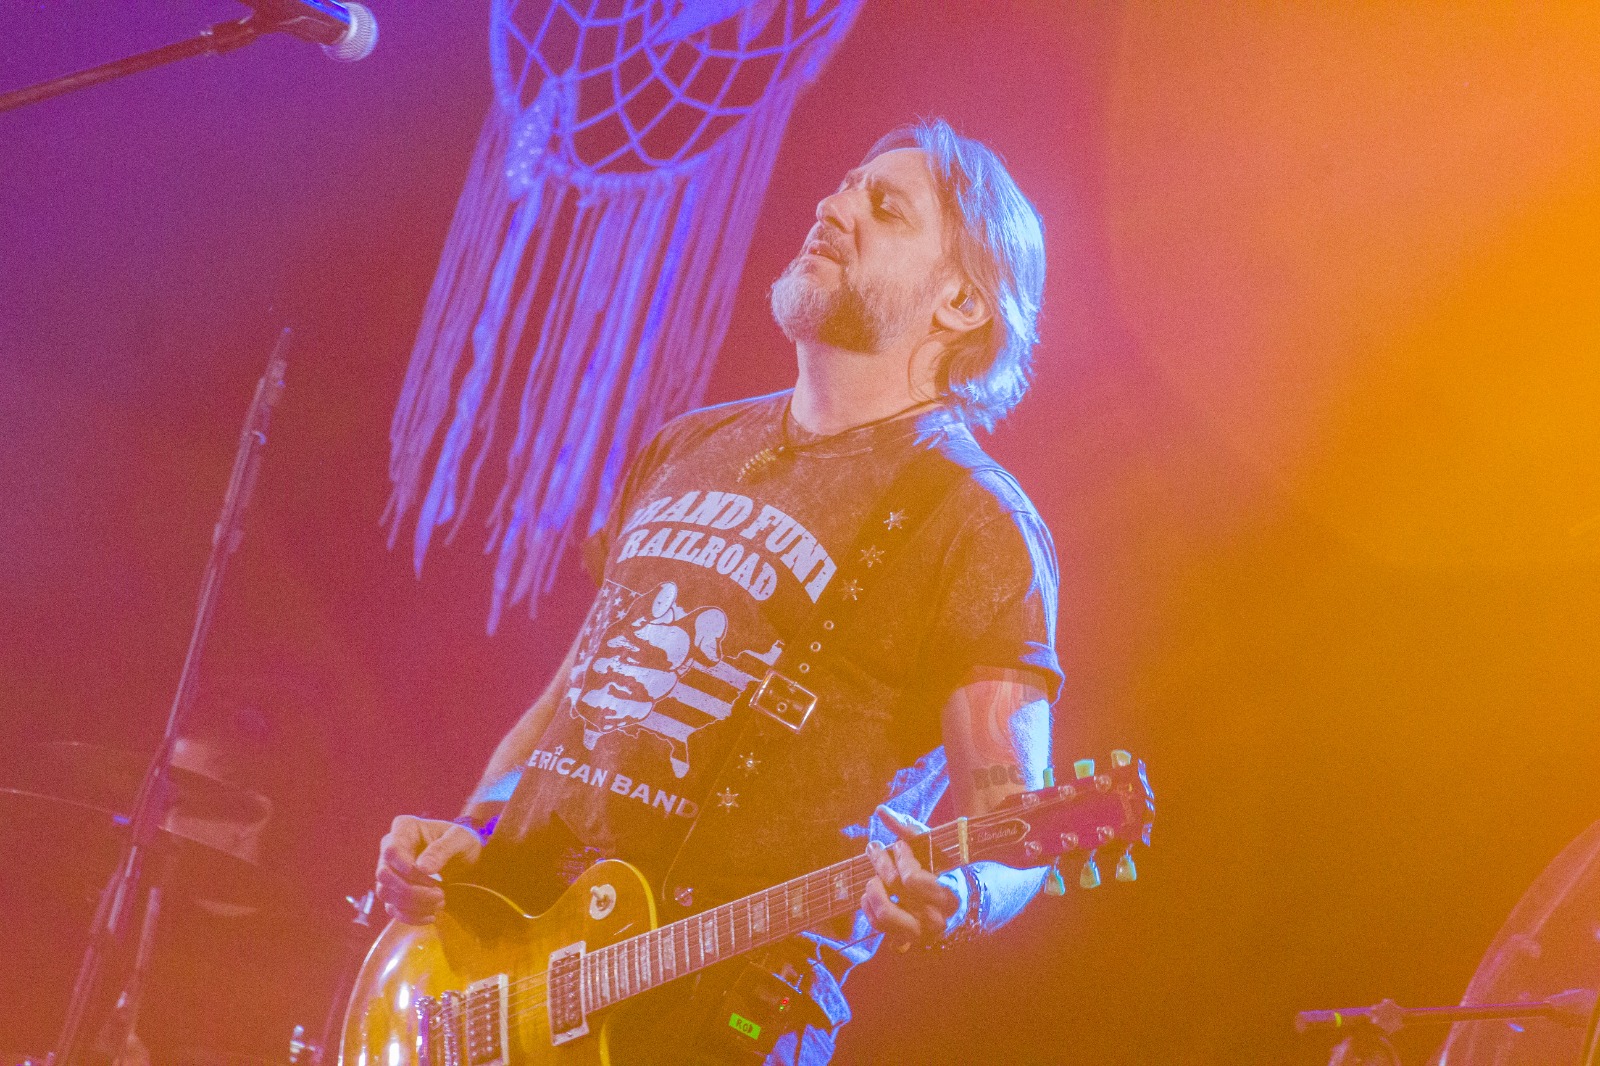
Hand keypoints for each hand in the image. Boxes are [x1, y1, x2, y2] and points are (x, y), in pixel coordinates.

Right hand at [375, 815, 482, 924]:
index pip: (392, 851)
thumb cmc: (462, 841)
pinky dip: (411, 916)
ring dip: (413, 905)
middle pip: (384, 875)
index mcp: (404, 828)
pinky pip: (392, 909)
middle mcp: (391, 849)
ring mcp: (390, 871)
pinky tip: (431, 916)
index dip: (406, 869)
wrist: (466, 857)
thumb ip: (442, 849)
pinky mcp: (394, 891)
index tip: (433, 879)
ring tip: (441, 902)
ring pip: (386, 894)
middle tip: (440, 894)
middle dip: (411, 891)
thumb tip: (422, 868)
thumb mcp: (460, 839)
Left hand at [860, 805, 958, 951]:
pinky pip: (877, 925)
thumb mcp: (935, 850)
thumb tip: (880, 811)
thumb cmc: (948, 872)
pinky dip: (869, 905)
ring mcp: (919, 934)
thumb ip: (909, 829)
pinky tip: (873, 889)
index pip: (912, 880)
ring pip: (883, 914)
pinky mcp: (905, 941)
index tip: (900, 846)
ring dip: (873, 888)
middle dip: (881, 864)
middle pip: (895, 893)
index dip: (901, 859)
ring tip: (873, 874)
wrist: (962, 910)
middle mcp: (935, 920)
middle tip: (874, 848)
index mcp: (948, 896)